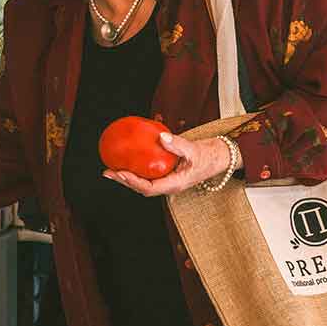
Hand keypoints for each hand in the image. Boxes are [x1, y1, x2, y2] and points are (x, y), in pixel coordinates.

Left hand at [107, 132, 234, 197]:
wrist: (219, 157)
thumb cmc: (209, 156)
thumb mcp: (195, 150)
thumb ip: (178, 145)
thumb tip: (161, 137)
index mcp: (174, 184)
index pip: (149, 188)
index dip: (133, 183)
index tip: (120, 173)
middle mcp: (168, 185)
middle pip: (141, 188)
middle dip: (124, 181)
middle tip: (107, 171)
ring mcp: (167, 180)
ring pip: (143, 182)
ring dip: (127, 176)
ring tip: (112, 167)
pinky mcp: (166, 173)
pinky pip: (148, 172)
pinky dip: (136, 167)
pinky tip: (128, 158)